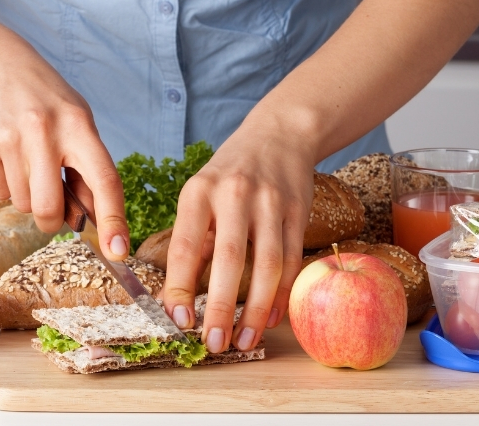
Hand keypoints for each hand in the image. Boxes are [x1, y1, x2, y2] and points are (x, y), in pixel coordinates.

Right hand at [0, 38, 129, 259]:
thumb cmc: (44, 98)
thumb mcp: (77, 121)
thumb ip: (87, 167)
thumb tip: (95, 220)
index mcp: (79, 125)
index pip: (104, 179)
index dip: (114, 219)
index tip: (119, 250)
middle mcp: (44, 130)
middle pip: (49, 207)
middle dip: (51, 220)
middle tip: (52, 211)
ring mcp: (9, 137)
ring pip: (22, 203)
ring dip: (27, 196)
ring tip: (26, 161)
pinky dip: (4, 184)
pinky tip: (5, 154)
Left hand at [161, 115, 315, 352]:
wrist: (280, 134)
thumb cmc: (231, 173)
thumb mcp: (201, 193)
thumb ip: (195, 239)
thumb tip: (181, 296)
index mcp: (199, 191)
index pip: (186, 246)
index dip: (181, 287)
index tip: (178, 320)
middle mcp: (235, 194)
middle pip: (230, 260)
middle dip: (222, 307)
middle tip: (214, 343)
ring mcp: (270, 202)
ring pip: (267, 265)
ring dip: (256, 309)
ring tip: (244, 340)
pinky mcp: (299, 211)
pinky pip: (291, 260)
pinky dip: (282, 294)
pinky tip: (271, 318)